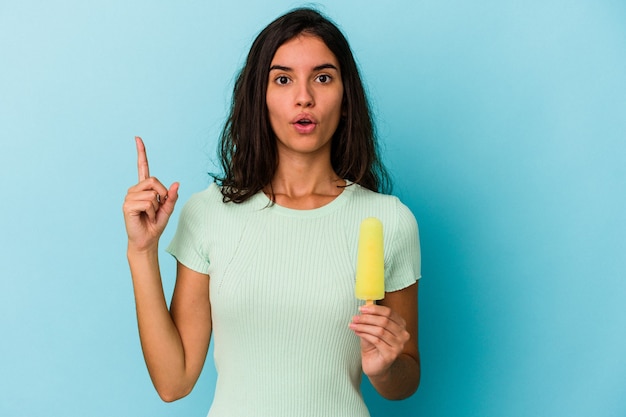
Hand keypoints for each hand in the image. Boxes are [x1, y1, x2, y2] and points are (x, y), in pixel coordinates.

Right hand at [123, 136, 178, 251]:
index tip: (138, 138)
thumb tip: (177, 183)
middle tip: (158, 208)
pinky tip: (144, 217)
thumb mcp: (168, 209)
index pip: (142, 167)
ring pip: (152, 194)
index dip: (141, 153)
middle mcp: (135, 189)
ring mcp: (129, 196)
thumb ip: (172, 196)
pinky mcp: (127, 205)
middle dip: (162, 195)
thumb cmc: (155, 224)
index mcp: (144, 188)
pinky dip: (151, 212)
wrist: (147, 240)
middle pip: (154, 181)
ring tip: (149, 214)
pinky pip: (147, 202)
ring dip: (156, 207)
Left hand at [349, 304, 410, 377]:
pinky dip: (365, 335)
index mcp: (401, 325)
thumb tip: (364, 307)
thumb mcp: (372, 328)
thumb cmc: (374, 345)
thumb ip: (371, 319)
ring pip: (379, 331)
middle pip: (384, 321)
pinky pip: (376, 341)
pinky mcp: (391, 355)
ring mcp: (399, 346)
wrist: (375, 365)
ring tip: (353, 325)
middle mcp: (403, 335)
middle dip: (367, 318)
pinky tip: (357, 332)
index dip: (374, 309)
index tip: (361, 308)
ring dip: (364, 326)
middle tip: (355, 317)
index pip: (389, 312)